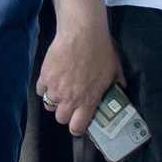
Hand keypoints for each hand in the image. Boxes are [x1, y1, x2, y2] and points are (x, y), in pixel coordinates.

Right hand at [36, 0, 122, 133]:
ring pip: (48, 104)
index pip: (77, 127)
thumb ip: (117, 83)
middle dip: (64, 114)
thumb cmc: (101, 50)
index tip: (78, 124)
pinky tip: (51, 79)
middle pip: (60, 118)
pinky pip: (40, 89)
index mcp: (88, 100)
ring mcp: (55, 88)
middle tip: (69, 104)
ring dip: (54, 100)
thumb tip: (121, 89)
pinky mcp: (45, 76)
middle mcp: (70, 98)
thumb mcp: (116, 69)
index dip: (77, 128)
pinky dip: (44, 87)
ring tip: (59, 90)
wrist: (83, 33)